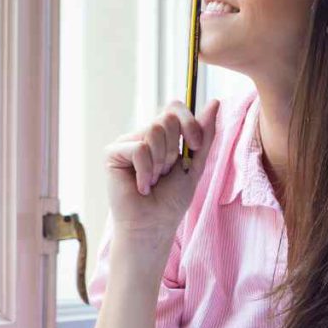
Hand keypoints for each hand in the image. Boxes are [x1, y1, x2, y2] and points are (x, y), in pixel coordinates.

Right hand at [104, 99, 219, 233]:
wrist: (154, 225)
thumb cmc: (172, 200)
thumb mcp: (196, 164)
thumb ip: (205, 135)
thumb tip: (215, 102)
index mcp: (164, 135)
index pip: (175, 107)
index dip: (188, 123)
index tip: (194, 145)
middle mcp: (144, 134)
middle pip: (167, 119)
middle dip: (174, 150)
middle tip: (166, 173)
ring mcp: (127, 142)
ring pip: (154, 132)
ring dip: (160, 162)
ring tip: (154, 180)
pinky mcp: (113, 153)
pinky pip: (138, 148)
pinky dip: (146, 171)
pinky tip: (141, 186)